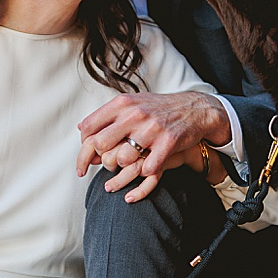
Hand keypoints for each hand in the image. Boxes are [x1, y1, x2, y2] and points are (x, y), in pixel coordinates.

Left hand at [75, 91, 230, 201]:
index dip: (83, 147)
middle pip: (101, 144)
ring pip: (122, 159)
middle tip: (105, 166)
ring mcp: (152, 128)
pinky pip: (148, 168)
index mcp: (122, 104)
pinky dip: (144, 174)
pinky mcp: (168, 142)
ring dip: (122, 168)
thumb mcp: (132, 104)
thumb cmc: (158, 109)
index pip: (89, 127)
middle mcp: (135, 114)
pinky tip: (146, 169)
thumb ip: (107, 115)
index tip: (86, 160)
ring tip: (129, 165)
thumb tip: (81, 129)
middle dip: (100, 159)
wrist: (195, 109)